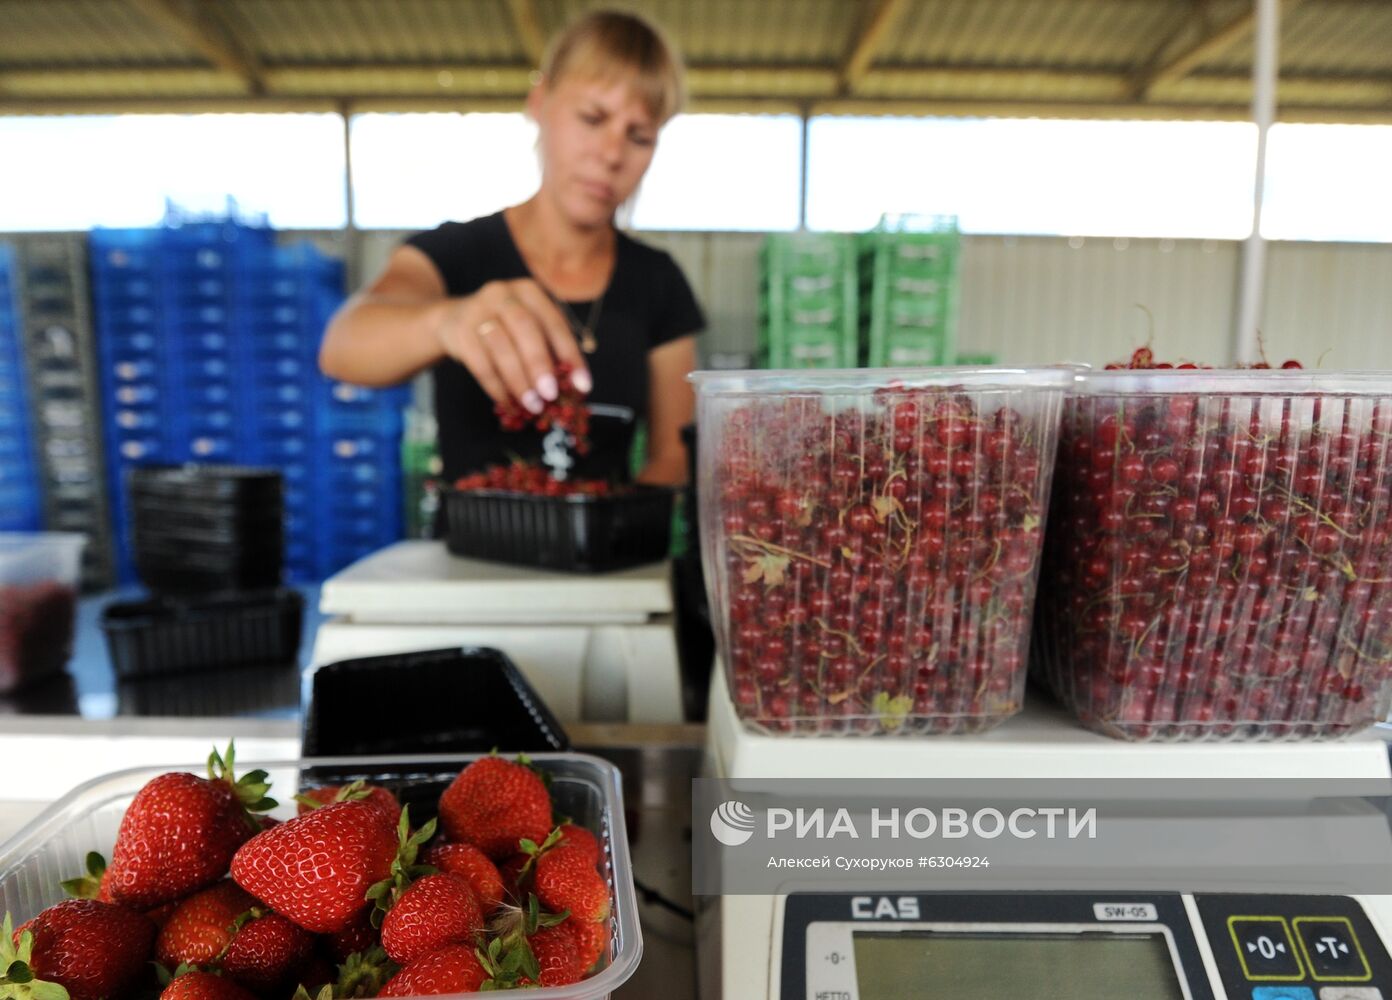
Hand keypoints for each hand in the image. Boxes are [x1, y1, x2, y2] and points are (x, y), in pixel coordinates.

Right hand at [435, 279, 591, 412]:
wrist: (452, 319)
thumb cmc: (503, 329)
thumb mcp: (527, 329)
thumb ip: (549, 350)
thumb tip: (573, 387)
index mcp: (530, 292)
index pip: (555, 323)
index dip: (571, 355)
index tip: (583, 385)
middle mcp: (504, 294)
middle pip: (525, 328)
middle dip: (540, 365)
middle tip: (551, 395)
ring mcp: (478, 309)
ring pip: (501, 345)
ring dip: (519, 380)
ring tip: (532, 405)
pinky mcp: (459, 330)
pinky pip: (479, 362)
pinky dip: (496, 386)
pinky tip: (508, 403)